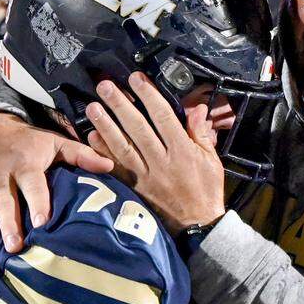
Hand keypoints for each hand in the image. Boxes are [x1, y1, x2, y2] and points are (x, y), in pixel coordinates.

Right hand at [0, 113, 113, 261]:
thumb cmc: (27, 143)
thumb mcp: (54, 142)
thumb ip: (81, 155)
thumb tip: (110, 166)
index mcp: (25, 162)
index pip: (33, 184)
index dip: (38, 202)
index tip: (43, 223)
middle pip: (3, 201)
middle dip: (8, 224)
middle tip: (15, 247)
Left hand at [84, 73, 224, 233]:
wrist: (198, 225)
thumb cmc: (207, 190)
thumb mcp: (211, 160)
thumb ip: (200, 134)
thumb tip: (195, 109)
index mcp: (183, 151)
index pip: (163, 117)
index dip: (148, 96)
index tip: (136, 79)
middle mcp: (162, 161)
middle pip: (138, 128)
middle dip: (120, 105)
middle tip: (105, 86)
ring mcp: (146, 175)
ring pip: (122, 146)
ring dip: (105, 125)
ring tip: (92, 107)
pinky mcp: (135, 188)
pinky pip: (115, 167)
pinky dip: (102, 152)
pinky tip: (91, 136)